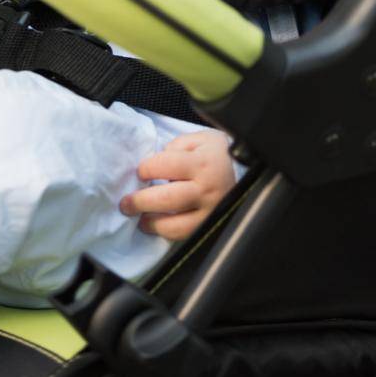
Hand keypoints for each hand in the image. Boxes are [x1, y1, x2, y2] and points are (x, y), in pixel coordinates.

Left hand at [119, 130, 236, 240]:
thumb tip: (157, 163)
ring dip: (153, 224)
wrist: (250, 175)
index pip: (165, 165)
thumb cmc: (217, 155)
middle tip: (125, 204)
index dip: (146, 169)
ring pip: (176, 225)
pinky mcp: (210, 227)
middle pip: (167, 199)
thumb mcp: (200, 139)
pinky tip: (157, 227)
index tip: (139, 172)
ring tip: (140, 220)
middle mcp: (206, 189)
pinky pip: (186, 236)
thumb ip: (177, 146)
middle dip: (141, 202)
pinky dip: (168, 234)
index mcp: (201, 163)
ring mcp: (209, 212)